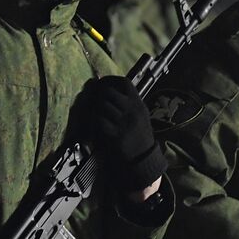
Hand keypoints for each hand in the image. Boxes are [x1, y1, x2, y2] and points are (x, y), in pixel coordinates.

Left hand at [77, 76, 167, 192]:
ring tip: (96, 113)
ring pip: (103, 106)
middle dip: (100, 95)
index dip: (112, 81)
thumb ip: (131, 102)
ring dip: (96, 108)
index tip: (104, 83)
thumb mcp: (141, 115)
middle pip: (109, 93)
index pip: (125, 83)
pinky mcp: (115, 135)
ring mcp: (123, 123)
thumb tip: (114, 88)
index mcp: (138, 104)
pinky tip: (96, 123)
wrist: (143, 156)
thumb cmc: (140, 134)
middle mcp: (132, 111)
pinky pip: (99, 121)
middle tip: (96, 100)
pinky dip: (95, 120)